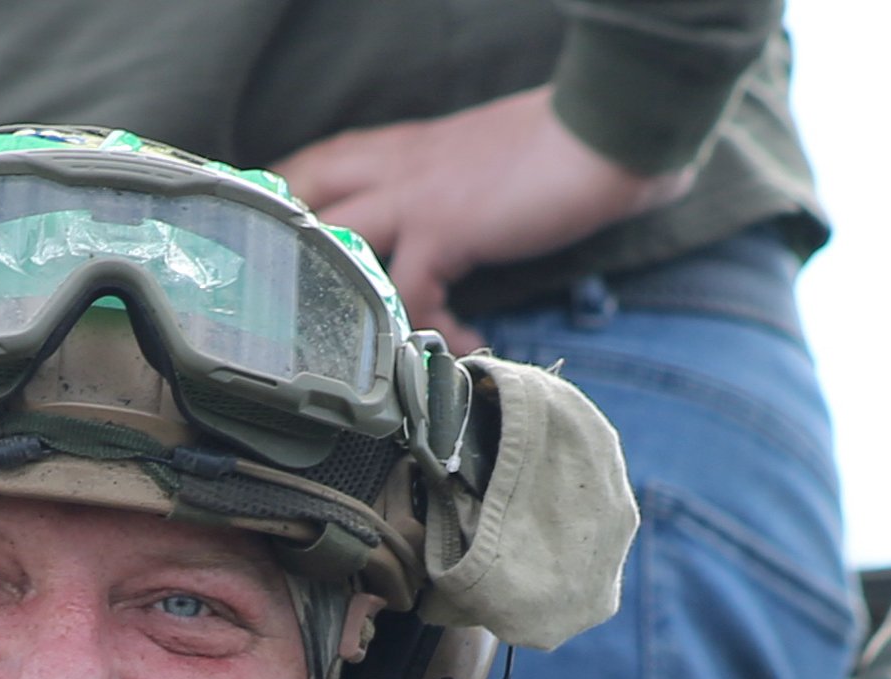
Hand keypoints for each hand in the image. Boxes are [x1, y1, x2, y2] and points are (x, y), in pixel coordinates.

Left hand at [273, 87, 691, 350]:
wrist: (612, 122)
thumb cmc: (566, 140)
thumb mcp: (489, 158)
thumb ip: (461, 188)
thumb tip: (469, 225)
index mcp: (408, 146)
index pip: (326, 159)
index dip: (292, 193)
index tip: (279, 236)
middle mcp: (399, 166)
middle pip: (305, 190)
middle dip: (282, 239)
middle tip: (277, 293)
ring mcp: (416, 196)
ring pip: (339, 243)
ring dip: (342, 297)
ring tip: (358, 341)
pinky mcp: (444, 228)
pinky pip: (410, 293)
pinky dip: (430, 329)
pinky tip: (465, 344)